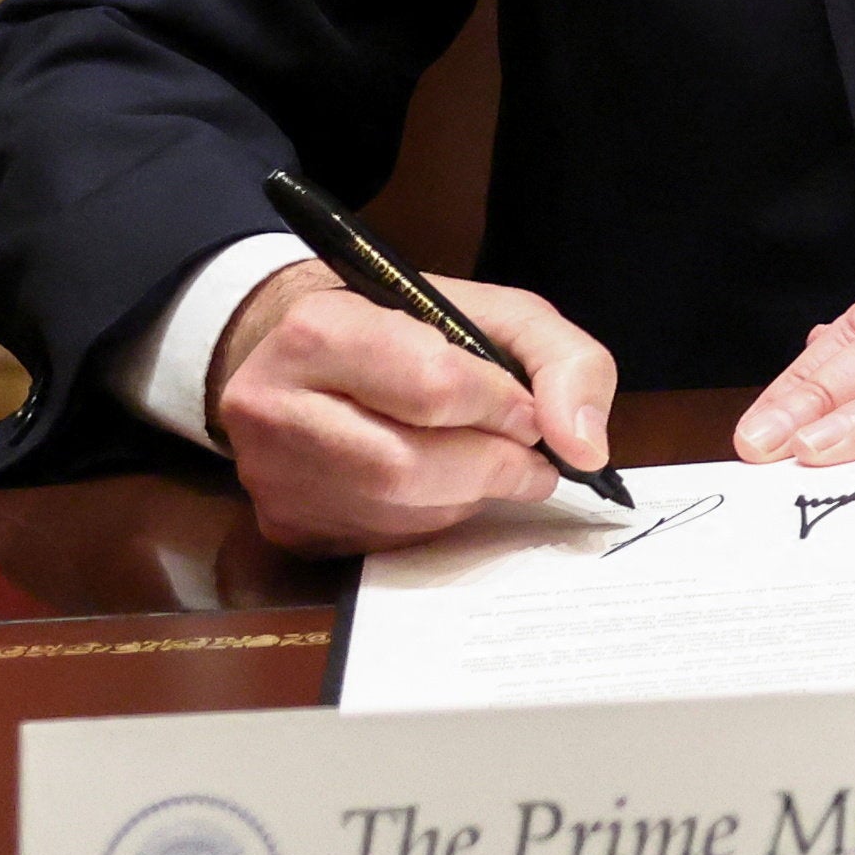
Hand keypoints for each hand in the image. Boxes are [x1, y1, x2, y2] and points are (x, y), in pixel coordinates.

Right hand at [206, 265, 616, 554]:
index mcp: (318, 331)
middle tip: (531, 457)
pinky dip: (434, 519)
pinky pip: (382, 541)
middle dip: (493, 464)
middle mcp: (272, 406)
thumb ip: (563, 360)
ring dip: (470, 496)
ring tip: (493, 466)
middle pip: (409, 465)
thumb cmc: (409, 329)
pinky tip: (441, 487)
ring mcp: (269, 476)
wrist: (309, 358)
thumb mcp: (496, 313)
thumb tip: (585, 447)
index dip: (502, 405)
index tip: (529, 410)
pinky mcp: (284, 526)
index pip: (432, 386)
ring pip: (400, 511)